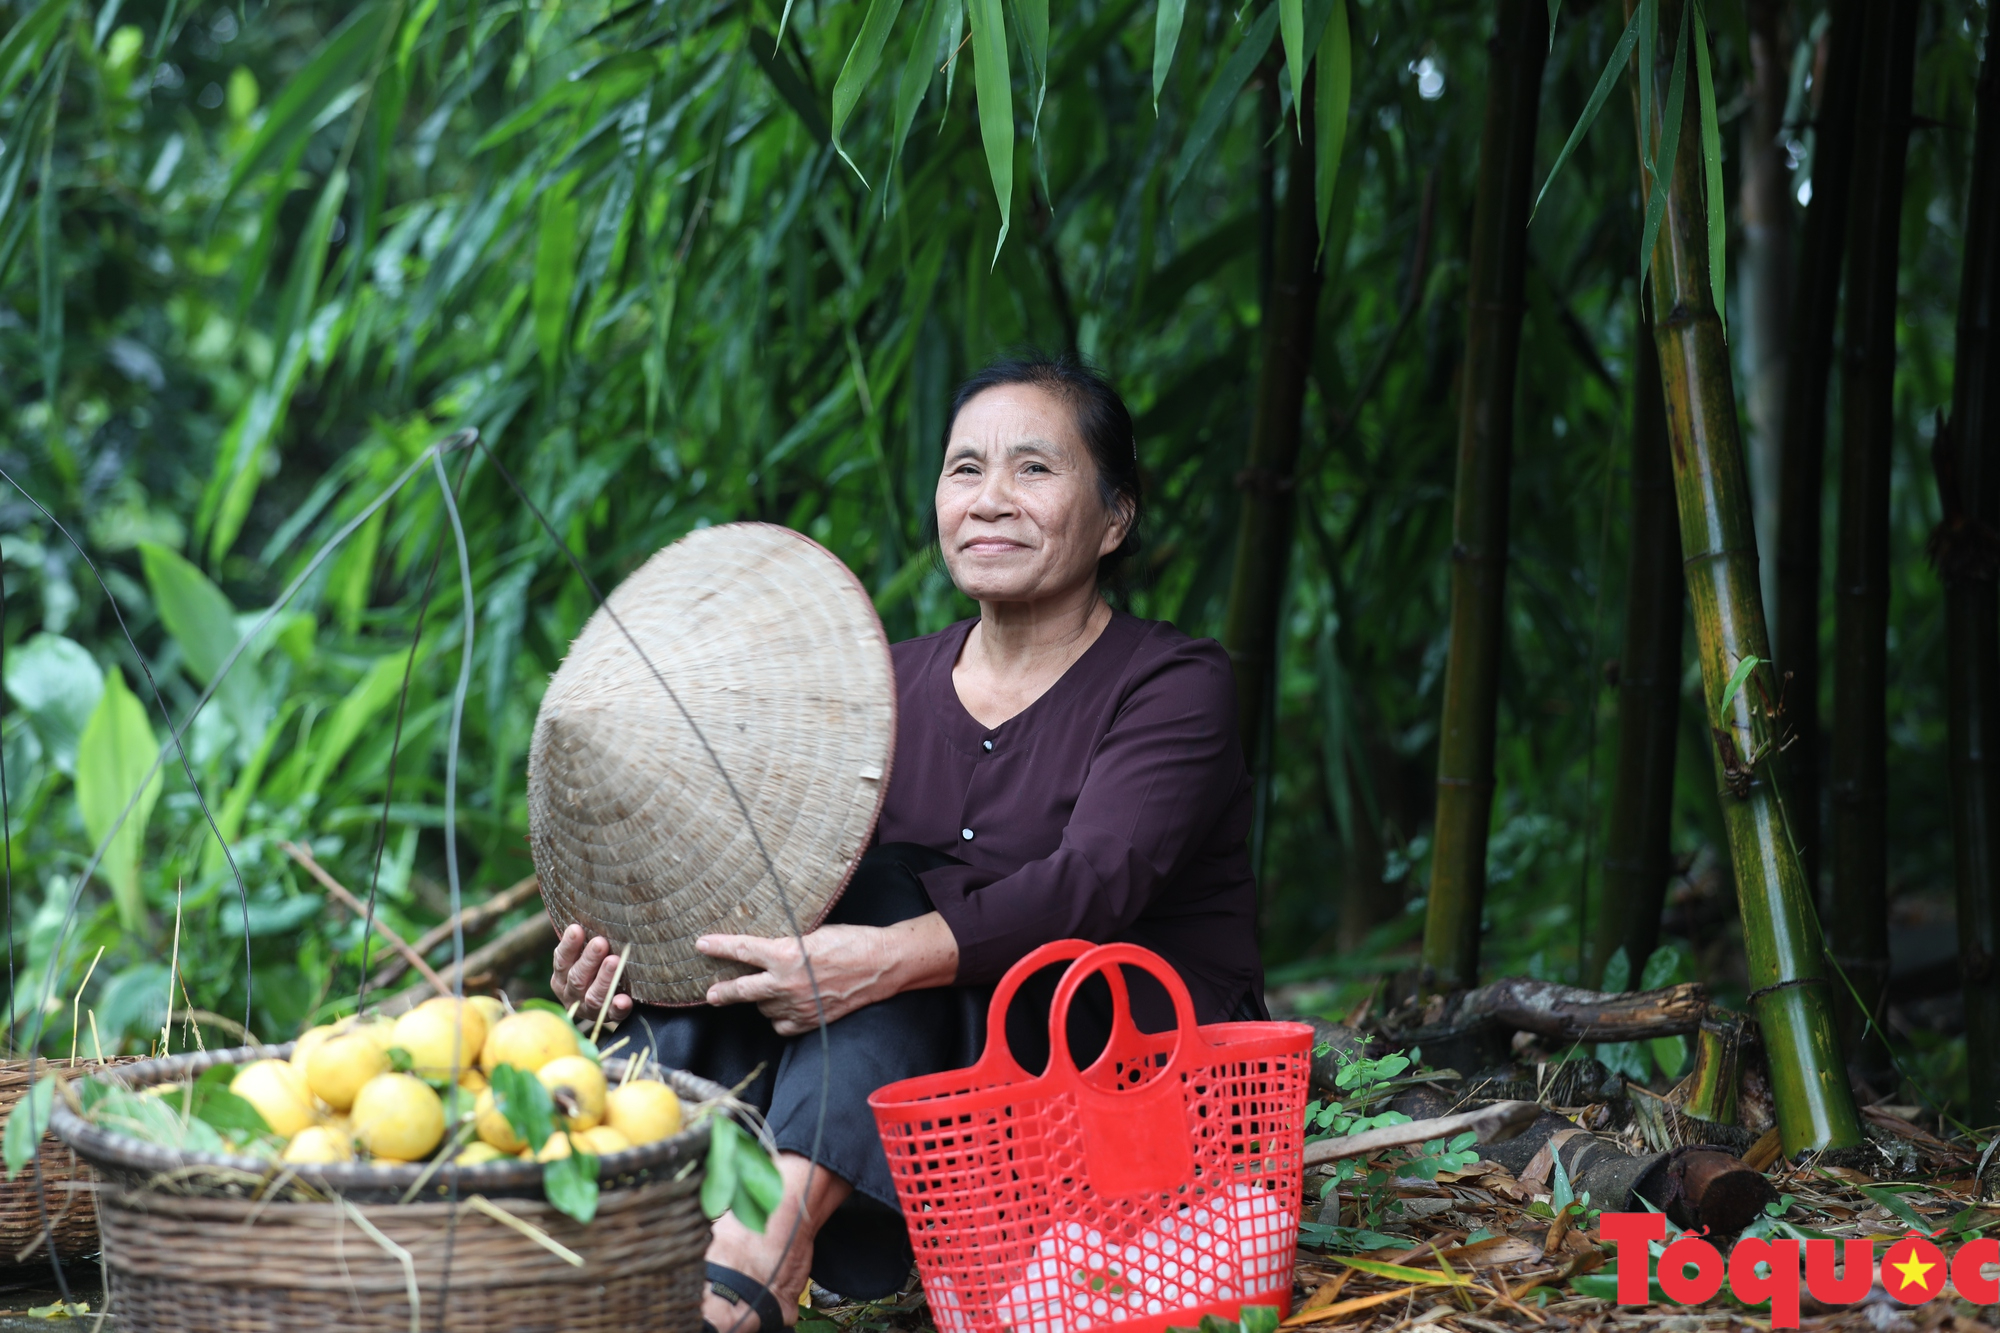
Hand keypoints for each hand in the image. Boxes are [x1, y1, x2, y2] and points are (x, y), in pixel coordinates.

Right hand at [550, 924, 633, 1023]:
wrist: (608, 997)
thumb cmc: (594, 965)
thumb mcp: (583, 954)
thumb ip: (584, 940)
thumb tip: (587, 908)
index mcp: (562, 977)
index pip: (561, 960)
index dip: (569, 946)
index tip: (577, 929)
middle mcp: (571, 994)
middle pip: (577, 978)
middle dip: (589, 960)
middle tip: (601, 943)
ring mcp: (588, 1008)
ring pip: (593, 996)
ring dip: (604, 979)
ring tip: (615, 961)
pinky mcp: (608, 1017)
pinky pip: (613, 1015)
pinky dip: (618, 1007)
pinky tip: (625, 1000)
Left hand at [696, 912, 958, 1035]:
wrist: (882, 965)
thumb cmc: (851, 942)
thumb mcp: (813, 933)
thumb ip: (787, 944)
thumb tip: (768, 949)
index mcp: (785, 954)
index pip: (742, 950)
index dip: (718, 947)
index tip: (701, 944)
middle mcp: (786, 982)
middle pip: (743, 990)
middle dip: (723, 992)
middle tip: (711, 994)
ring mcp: (798, 1005)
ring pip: (764, 1007)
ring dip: (763, 999)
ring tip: (770, 990)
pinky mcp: (811, 1020)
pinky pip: (783, 1025)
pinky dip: (780, 1018)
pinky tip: (784, 1009)